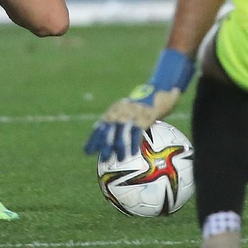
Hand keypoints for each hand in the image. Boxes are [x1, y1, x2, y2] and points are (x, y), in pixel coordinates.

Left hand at [84, 47, 195, 161]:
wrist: (159, 89)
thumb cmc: (144, 102)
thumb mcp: (129, 109)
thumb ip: (120, 121)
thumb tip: (111, 141)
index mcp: (115, 109)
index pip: (101, 126)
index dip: (93, 140)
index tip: (87, 152)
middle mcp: (121, 110)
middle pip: (109, 130)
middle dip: (104, 145)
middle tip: (103, 159)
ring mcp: (132, 112)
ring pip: (122, 132)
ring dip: (120, 146)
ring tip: (120, 159)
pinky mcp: (144, 115)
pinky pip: (137, 131)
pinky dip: (134, 142)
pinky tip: (133, 153)